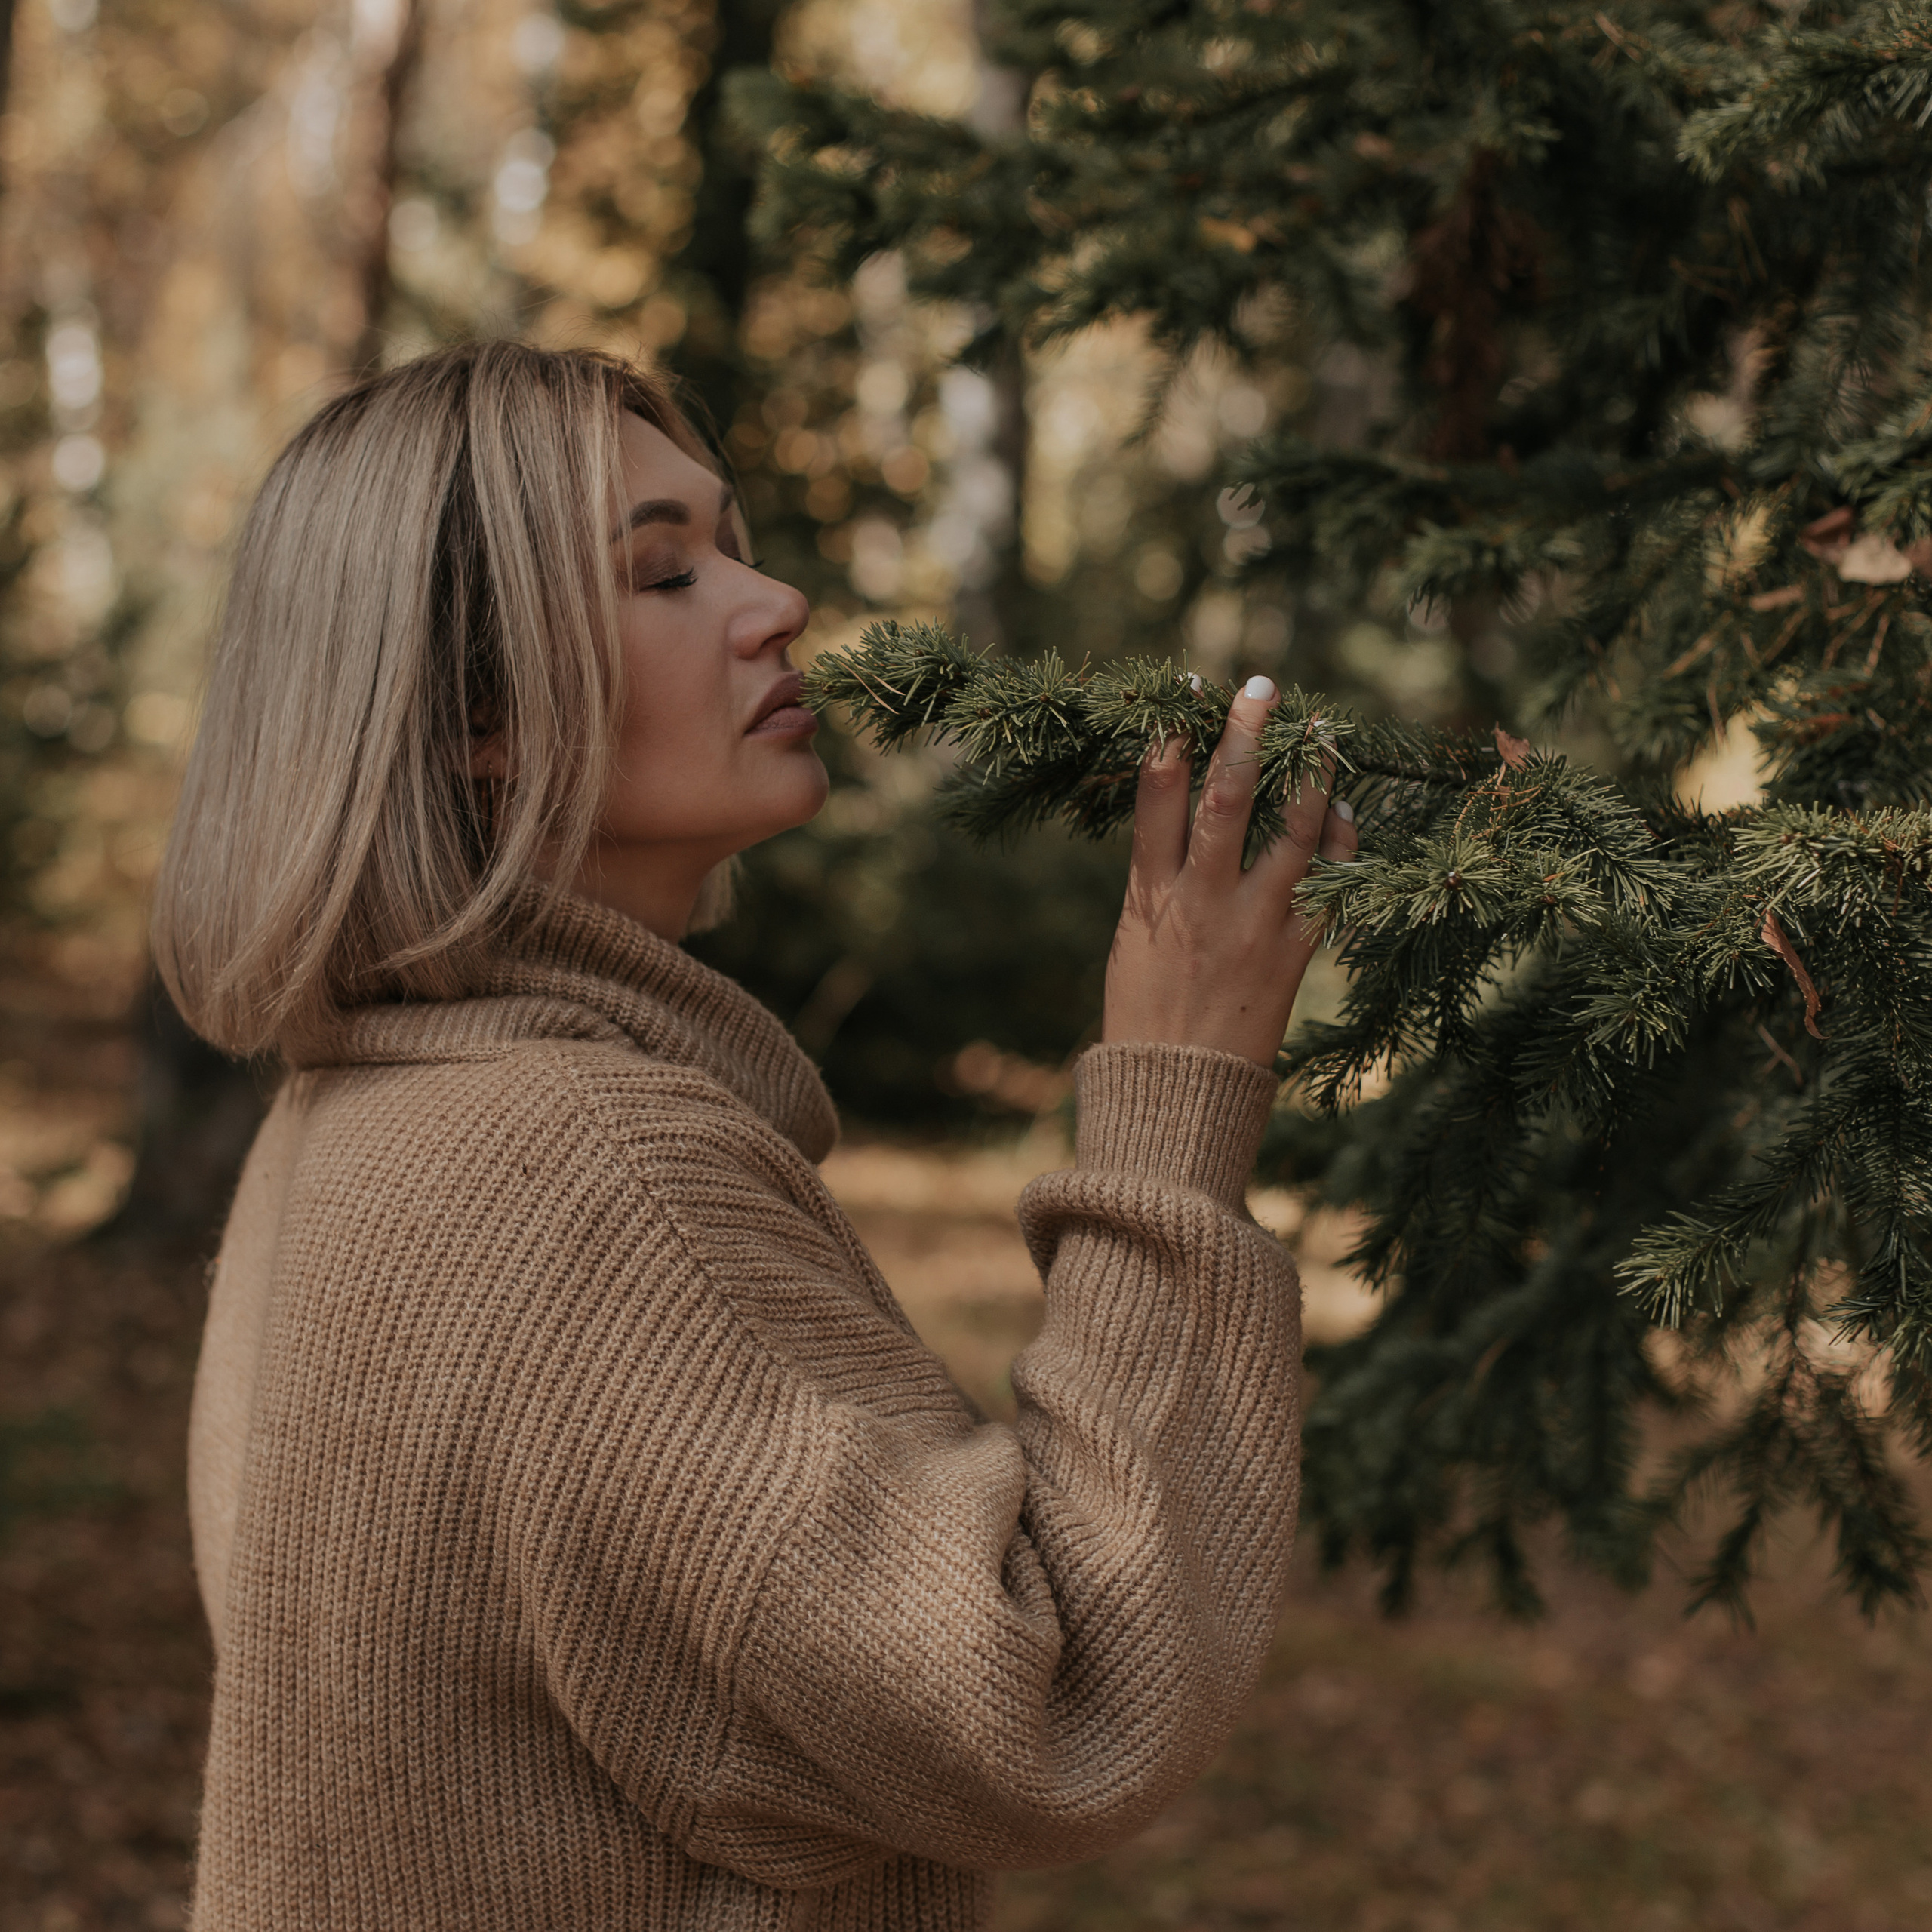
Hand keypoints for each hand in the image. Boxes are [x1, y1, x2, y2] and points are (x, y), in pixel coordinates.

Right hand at [1101, 676, 1357, 1066]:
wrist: (1175, 1096)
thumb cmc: (1143, 1017)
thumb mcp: (1131, 940)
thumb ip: (1157, 881)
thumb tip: (1181, 822)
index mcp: (1150, 898)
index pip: (1159, 799)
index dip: (1173, 740)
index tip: (1188, 697)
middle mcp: (1203, 902)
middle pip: (1228, 798)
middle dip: (1245, 735)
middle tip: (1261, 686)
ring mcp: (1253, 926)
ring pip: (1293, 833)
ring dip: (1311, 777)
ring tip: (1321, 734)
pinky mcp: (1293, 955)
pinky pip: (1328, 886)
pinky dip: (1340, 843)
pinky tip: (1343, 812)